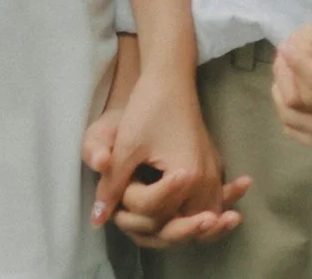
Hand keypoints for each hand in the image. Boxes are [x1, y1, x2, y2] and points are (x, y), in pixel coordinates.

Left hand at [91, 59, 249, 247]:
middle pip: (184, 224)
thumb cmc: (147, 109)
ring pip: (205, 219)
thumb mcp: (125, 148)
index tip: (120, 192)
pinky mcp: (213, 167)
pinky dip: (205, 214)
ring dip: (187, 229)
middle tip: (132, 222)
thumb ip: (112, 187)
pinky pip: (214, 202)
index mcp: (186, 175)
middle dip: (159, 228)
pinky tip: (196, 220)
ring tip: (162, 232)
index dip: (132, 204)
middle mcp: (206, 179)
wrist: (170, 79)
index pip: (157, 211)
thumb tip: (97, 219)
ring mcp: (213, 173)